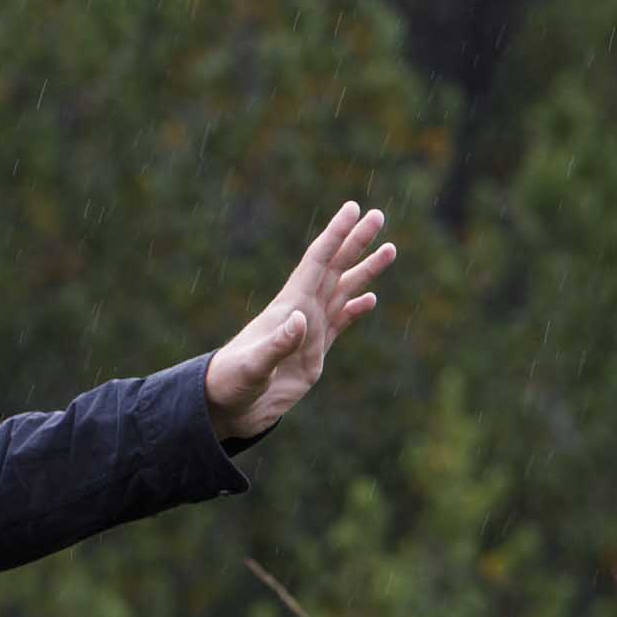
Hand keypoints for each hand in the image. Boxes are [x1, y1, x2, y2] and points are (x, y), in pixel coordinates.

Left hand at [204, 200, 395, 440]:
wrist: (227, 406)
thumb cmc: (231, 383)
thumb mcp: (253, 365)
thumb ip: (278, 344)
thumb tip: (301, 319)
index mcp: (288, 307)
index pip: (317, 262)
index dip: (335, 235)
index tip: (352, 209)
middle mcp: (300, 312)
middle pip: (334, 268)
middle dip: (356, 242)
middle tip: (379, 215)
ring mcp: (308, 331)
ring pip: (342, 292)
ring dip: (365, 271)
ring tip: (389, 249)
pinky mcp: (313, 354)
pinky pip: (339, 324)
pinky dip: (355, 309)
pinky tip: (370, 299)